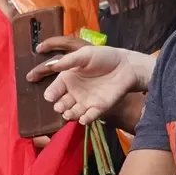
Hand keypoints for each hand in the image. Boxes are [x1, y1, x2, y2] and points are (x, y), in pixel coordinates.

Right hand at [27, 43, 148, 125]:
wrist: (126, 65)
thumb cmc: (104, 57)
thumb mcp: (85, 54)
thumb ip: (68, 61)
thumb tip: (50, 65)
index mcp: (68, 78)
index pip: (55, 88)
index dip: (51, 93)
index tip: (49, 97)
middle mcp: (74, 92)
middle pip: (62, 103)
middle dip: (59, 106)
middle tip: (59, 107)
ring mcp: (86, 101)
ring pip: (74, 112)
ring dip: (70, 115)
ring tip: (68, 114)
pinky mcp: (99, 108)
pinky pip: (90, 116)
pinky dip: (86, 119)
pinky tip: (83, 119)